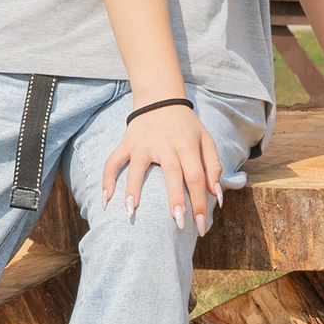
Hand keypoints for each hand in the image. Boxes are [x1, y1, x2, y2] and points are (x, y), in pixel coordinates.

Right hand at [102, 101, 223, 227]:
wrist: (160, 98)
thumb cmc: (187, 126)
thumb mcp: (206, 140)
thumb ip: (213, 167)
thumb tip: (217, 196)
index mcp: (188, 145)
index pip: (196, 177)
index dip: (200, 201)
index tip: (201, 224)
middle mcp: (165, 144)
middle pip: (172, 174)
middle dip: (175, 200)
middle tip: (178, 224)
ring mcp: (143, 144)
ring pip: (137, 168)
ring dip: (133, 189)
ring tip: (131, 212)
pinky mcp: (127, 143)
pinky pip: (113, 161)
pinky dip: (107, 179)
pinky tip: (105, 199)